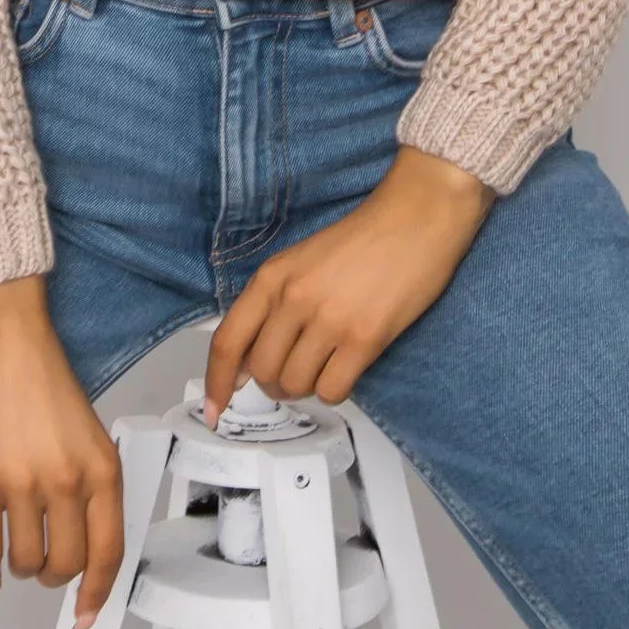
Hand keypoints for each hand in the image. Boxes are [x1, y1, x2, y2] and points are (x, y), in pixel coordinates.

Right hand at [0, 273, 122, 628]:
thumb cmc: (39, 370)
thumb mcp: (84, 427)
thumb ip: (87, 477)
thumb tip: (83, 529)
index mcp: (99, 463)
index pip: (108, 548)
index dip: (98, 590)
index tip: (88, 610)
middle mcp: (66, 478)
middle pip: (66, 563)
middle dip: (57, 575)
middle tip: (49, 566)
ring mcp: (22, 483)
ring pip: (26, 561)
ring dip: (23, 567)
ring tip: (19, 553)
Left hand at [201, 146, 495, 426]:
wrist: (415, 218)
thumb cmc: (361, 238)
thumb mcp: (301, 261)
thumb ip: (272, 305)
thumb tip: (246, 363)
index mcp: (273, 276)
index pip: (228, 341)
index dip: (215, 382)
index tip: (213, 410)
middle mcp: (294, 299)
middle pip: (262, 371)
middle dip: (274, 383)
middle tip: (294, 373)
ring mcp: (329, 320)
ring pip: (295, 385)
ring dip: (305, 387)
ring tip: (322, 366)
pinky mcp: (365, 338)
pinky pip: (332, 390)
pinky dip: (334, 390)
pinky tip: (346, 369)